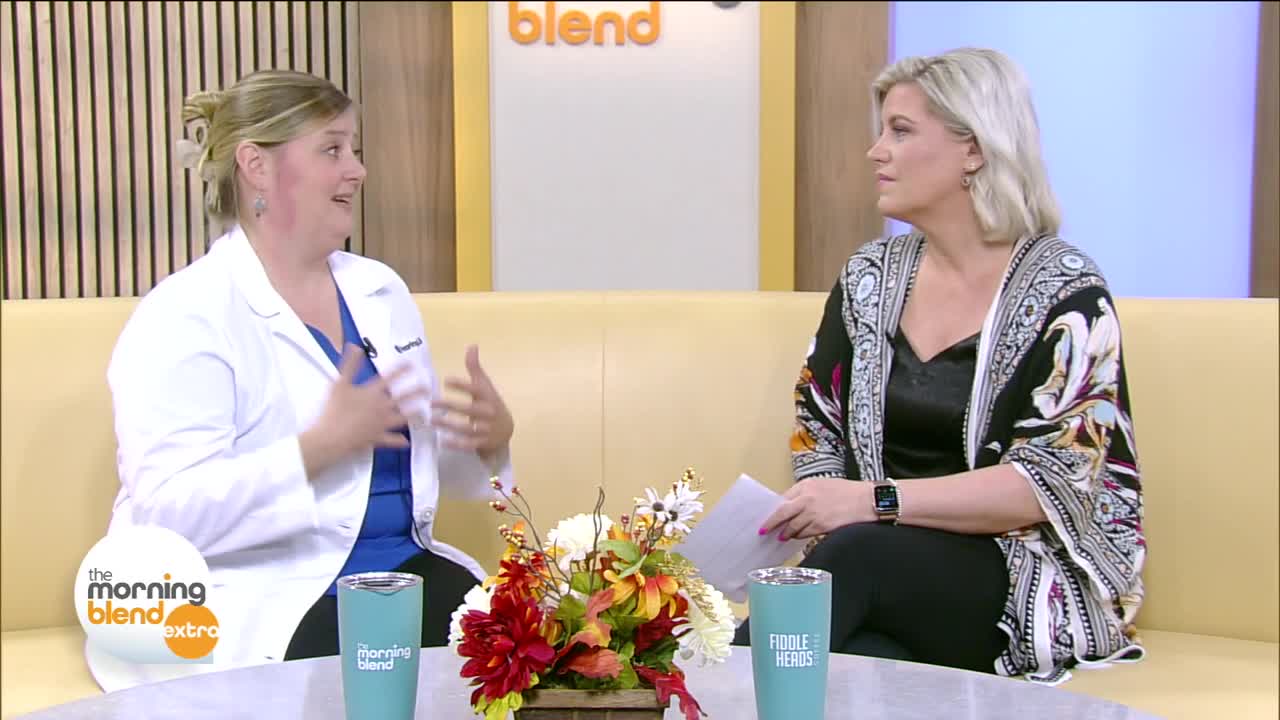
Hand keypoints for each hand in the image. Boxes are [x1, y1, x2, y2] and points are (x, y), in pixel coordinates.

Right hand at [300, 343, 428, 477]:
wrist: (331, 437)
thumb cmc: (334, 410)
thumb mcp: (339, 384)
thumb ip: (349, 365)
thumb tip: (356, 346)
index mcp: (372, 393)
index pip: (389, 378)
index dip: (401, 370)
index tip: (412, 364)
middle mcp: (382, 407)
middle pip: (402, 398)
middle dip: (416, 391)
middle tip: (427, 387)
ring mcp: (382, 424)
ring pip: (402, 418)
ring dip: (414, 414)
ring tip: (425, 411)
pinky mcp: (379, 439)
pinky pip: (391, 440)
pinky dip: (399, 441)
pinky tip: (406, 442)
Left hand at [429, 345, 514, 458]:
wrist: (506, 431)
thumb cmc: (490, 404)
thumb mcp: (485, 387)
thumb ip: (475, 368)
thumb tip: (472, 345)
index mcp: (488, 397)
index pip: (476, 390)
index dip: (462, 385)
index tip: (446, 380)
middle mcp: (489, 413)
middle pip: (469, 409)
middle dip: (450, 405)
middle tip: (431, 403)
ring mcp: (486, 430)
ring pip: (466, 428)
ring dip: (448, 424)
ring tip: (431, 420)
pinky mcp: (482, 443)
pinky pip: (469, 444)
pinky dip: (456, 443)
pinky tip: (442, 441)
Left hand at [760, 477, 873, 540]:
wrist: (866, 500)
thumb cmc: (847, 492)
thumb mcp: (822, 485)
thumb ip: (805, 494)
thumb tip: (789, 506)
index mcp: (806, 486)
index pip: (782, 499)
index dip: (772, 509)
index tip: (766, 515)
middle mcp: (806, 498)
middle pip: (781, 514)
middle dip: (770, 524)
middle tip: (763, 530)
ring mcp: (813, 513)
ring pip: (792, 527)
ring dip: (785, 533)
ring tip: (782, 536)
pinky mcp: (821, 525)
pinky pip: (803, 534)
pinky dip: (798, 536)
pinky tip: (796, 537)